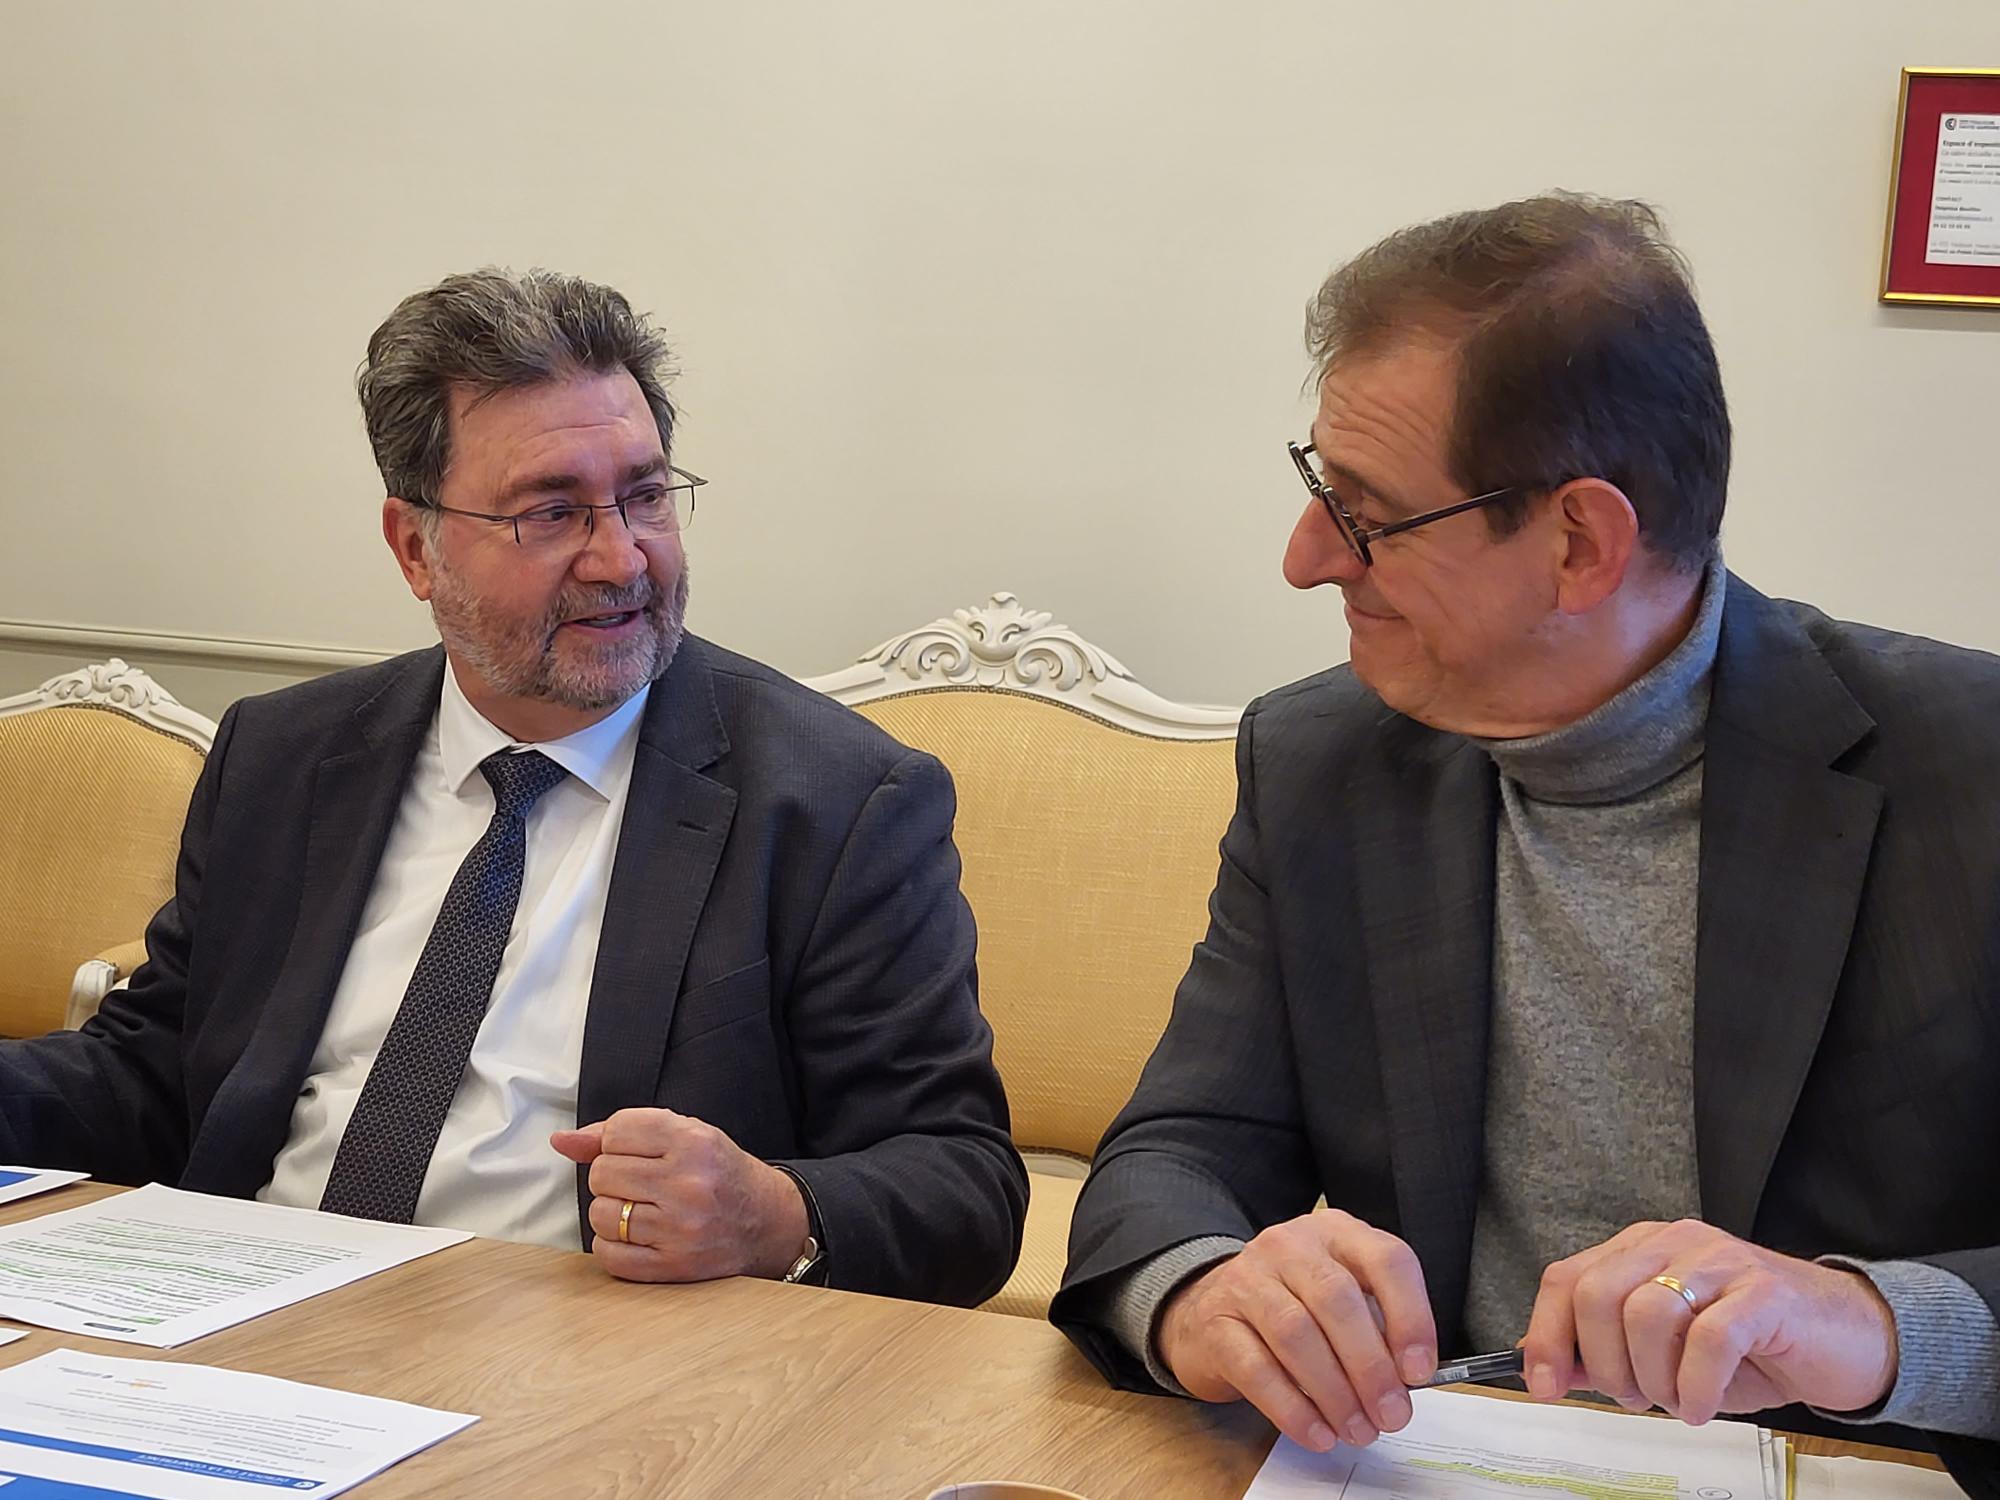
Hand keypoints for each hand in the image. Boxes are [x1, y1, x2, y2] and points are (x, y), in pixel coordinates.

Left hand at [550, 1108, 809, 1282]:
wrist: (768, 1223)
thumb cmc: (719, 1173)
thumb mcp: (685, 1135)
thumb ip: (621, 1133)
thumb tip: (561, 1141)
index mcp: (693, 1141)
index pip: (617, 1131)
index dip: (617, 1143)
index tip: (637, 1152)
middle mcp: (688, 1182)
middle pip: (603, 1173)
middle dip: (613, 1178)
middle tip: (641, 1183)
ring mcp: (681, 1228)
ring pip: (600, 1215)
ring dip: (611, 1213)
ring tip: (640, 1210)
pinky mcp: (674, 1266)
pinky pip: (608, 1255)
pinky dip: (612, 1246)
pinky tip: (637, 1237)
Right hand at [1155, 1208, 1437, 1452]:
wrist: (1210, 1309)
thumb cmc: (1294, 1307)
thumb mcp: (1343, 1302)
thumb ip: (1378, 1330)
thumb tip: (1407, 1383)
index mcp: (1337, 1234)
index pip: (1386, 1260)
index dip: (1410, 1317)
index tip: (1419, 1372)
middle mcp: (1290, 1246)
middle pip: (1337, 1299)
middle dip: (1370, 1367)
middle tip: (1390, 1415)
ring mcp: (1246, 1279)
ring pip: (1296, 1333)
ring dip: (1334, 1392)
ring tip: (1357, 1430)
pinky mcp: (1216, 1321)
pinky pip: (1257, 1368)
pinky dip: (1292, 1408)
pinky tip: (1317, 1432)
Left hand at [1519, 1219, 1897, 1423]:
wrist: (1848, 1340)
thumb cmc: (1754, 1346)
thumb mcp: (1665, 1353)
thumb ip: (1607, 1353)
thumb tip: (1547, 1368)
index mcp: (1641, 1250)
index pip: (1567, 1279)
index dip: (1547, 1335)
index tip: (1544, 1386)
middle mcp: (1675, 1244)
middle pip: (1598, 1295)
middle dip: (1605, 1363)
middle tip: (1635, 1398)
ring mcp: (1720, 1261)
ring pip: (1647, 1314)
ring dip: (1653, 1379)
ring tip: (1677, 1401)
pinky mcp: (1765, 1292)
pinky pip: (1709, 1338)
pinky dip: (1696, 1385)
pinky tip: (1702, 1407)